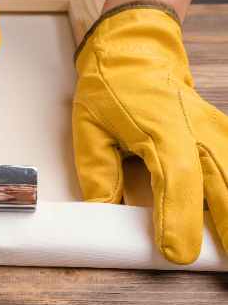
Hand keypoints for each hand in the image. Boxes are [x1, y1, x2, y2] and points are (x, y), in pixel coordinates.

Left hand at [73, 2, 227, 264]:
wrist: (135, 50)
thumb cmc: (111, 88)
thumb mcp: (90, 131)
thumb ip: (100, 175)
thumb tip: (105, 214)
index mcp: (159, 130)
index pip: (176, 181)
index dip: (178, 219)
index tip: (178, 253)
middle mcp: (195, 130)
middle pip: (223, 184)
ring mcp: (214, 129)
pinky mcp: (221, 131)